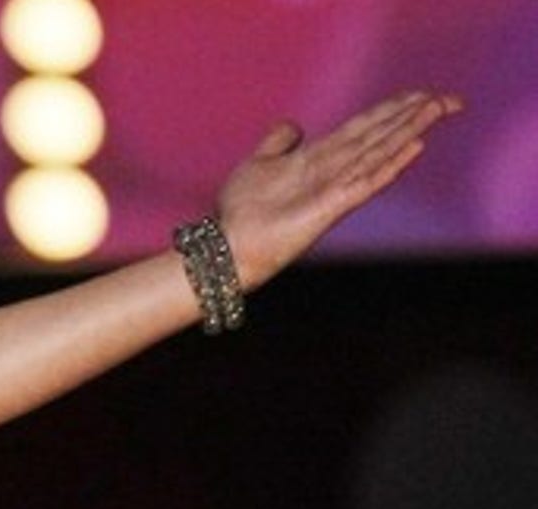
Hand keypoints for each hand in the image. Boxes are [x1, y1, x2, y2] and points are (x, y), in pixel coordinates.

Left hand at [214, 90, 461, 288]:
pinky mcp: (332, 207)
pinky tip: (415, 146)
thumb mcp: (258, 163)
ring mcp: (335, 188)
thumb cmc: (240, 211)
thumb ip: (278, 143)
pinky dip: (391, 164)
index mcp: (318, 159)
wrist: (228, 246)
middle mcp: (333, 171)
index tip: (419, 94)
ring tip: (438, 110)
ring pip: (380, 152)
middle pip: (379, 136)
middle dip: (411, 116)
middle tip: (447, 98)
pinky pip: (368, 181)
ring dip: (409, 130)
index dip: (390, 110)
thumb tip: (295, 125)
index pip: (363, 128)